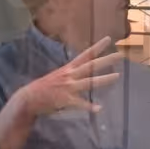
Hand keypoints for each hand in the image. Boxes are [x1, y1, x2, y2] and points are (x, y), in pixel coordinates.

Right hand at [0, 37, 120, 148]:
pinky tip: (98, 108)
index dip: (97, 47)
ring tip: (117, 76)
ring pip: (89, 82)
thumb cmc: (44, 89)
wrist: (29, 99)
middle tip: (120, 55)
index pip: (85, 55)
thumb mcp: (58, 77)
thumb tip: (81, 75)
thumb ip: (71, 76)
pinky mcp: (65, 100)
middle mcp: (69, 75)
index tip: (108, 40)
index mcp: (68, 69)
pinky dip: (89, 106)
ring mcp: (68, 87)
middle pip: (91, 65)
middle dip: (106, 60)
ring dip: (103, 79)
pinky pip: (79, 103)